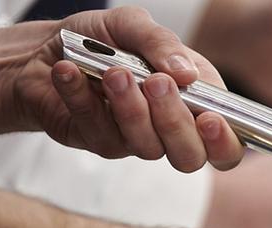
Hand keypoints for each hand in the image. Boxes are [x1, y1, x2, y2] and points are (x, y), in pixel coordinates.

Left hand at [15, 7, 243, 171]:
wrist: (45, 47)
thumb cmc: (100, 39)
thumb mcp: (133, 25)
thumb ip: (162, 43)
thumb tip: (187, 73)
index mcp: (196, 103)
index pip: (226, 145)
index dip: (224, 143)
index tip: (211, 120)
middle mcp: (169, 130)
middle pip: (190, 157)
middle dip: (175, 122)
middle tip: (156, 83)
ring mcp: (134, 140)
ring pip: (146, 147)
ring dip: (130, 109)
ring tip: (112, 72)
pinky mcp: (97, 141)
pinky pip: (97, 131)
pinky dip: (81, 98)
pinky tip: (68, 71)